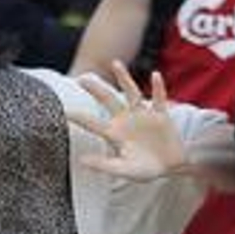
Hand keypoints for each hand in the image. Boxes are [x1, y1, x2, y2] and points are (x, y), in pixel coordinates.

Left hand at [69, 62, 185, 180]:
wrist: (170, 166)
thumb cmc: (144, 169)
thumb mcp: (124, 170)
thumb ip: (104, 165)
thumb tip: (82, 160)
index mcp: (114, 133)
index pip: (93, 124)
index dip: (79, 118)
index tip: (64, 111)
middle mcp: (126, 120)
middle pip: (108, 100)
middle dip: (95, 89)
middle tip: (81, 78)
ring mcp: (143, 115)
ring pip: (132, 93)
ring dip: (124, 78)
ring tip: (115, 64)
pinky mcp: (161, 115)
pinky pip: (159, 99)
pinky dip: (158, 87)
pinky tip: (155, 75)